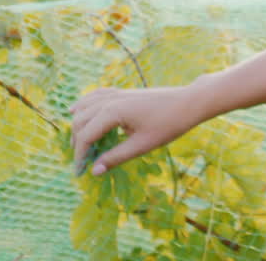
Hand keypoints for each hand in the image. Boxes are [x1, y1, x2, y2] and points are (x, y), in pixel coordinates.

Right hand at [69, 85, 203, 175]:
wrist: (189, 102)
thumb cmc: (168, 124)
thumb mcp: (142, 145)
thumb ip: (116, 157)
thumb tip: (94, 171)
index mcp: (113, 112)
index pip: (86, 136)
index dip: (79, 156)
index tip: (79, 172)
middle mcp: (110, 99)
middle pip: (80, 120)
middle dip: (76, 142)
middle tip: (81, 162)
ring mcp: (116, 93)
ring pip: (84, 107)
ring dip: (78, 125)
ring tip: (79, 144)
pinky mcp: (122, 92)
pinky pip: (95, 96)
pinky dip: (84, 104)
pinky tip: (76, 110)